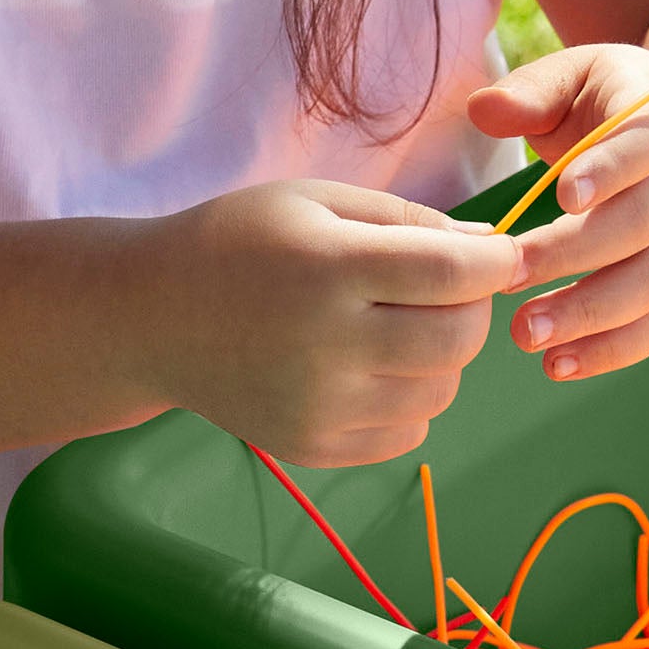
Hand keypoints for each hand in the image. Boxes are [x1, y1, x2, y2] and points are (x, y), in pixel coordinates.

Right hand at [144, 180, 522, 466]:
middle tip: (446, 290)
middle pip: (459, 340)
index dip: (496, 263)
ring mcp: (317, 406)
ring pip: (441, 391)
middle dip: (472, 309)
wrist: (151, 319)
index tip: (497, 255)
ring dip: (440, 358)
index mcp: (327, 269)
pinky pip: (408, 433)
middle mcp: (325, 344)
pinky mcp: (311, 446)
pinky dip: (409, 401)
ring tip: (398, 328)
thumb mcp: (315, 201)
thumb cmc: (237, 244)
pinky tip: (370, 369)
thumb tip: (489, 251)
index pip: (453, 276)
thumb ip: (407, 219)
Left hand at [468, 36, 648, 383]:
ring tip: (527, 336)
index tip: (562, 194)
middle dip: (575, 257)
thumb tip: (481, 109)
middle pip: (643, 226)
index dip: (609, 169)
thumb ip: (533, 90)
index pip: (645, 146)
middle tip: (508, 279)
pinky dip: (613, 350)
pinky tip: (559, 365)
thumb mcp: (584, 74)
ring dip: (592, 316)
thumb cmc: (622, 106)